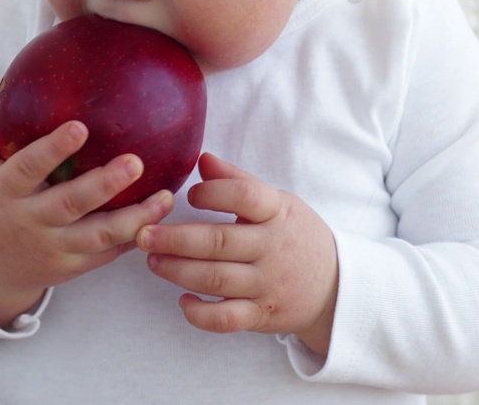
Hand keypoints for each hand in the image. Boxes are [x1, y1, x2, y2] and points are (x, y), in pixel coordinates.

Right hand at [0, 94, 175, 326]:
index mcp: (3, 191)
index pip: (28, 168)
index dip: (53, 149)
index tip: (80, 126)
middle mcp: (29, 221)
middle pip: (70, 204)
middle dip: (104, 184)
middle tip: (136, 161)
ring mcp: (53, 248)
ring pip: (98, 236)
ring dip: (134, 217)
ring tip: (166, 197)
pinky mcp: (73, 267)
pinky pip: (107, 254)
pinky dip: (133, 238)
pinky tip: (159, 217)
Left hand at [137, 153, 338, 354]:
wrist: (334, 287)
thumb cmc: (295, 235)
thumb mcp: (277, 202)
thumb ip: (238, 181)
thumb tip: (202, 158)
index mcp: (277, 213)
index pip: (243, 196)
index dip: (211, 193)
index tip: (188, 195)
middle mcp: (272, 248)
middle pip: (218, 241)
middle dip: (175, 238)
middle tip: (144, 234)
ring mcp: (267, 284)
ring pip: (215, 279)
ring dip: (177, 270)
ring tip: (152, 260)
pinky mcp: (261, 315)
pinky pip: (226, 319)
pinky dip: (200, 313)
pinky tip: (182, 300)